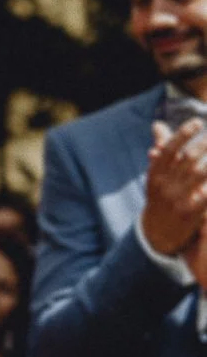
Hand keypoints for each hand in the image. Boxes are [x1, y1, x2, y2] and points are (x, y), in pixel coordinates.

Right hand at [142, 119, 206, 257]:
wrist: (156, 234)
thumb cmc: (160, 199)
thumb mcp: (156, 176)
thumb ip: (161, 150)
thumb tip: (158, 125)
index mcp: (155, 174)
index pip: (168, 149)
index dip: (183, 134)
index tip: (197, 121)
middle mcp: (164, 185)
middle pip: (187, 159)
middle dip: (204, 144)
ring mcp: (177, 199)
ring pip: (199, 173)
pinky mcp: (190, 212)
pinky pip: (205, 195)